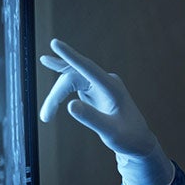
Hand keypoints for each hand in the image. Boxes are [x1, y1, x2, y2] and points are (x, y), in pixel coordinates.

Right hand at [40, 38, 173, 184]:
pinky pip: (74, 83)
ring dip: (57, 96)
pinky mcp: (95, 89)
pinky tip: (49, 65)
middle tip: (45, 117)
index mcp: (112, 88)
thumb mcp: (110, 133)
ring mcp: (100, 84)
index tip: (55, 43)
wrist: (138, 142)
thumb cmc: (128, 138)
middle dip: (56, 95)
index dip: (70, 56)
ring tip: (46, 116)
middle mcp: (106, 81)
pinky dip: (61, 88)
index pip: (87, 68)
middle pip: (73, 77)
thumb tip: (70, 105)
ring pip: (71, 81)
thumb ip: (92, 118)